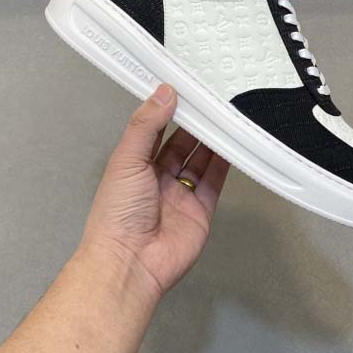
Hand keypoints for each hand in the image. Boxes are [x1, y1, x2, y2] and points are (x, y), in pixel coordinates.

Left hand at [80, 84, 229, 298]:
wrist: (131, 262)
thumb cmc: (119, 210)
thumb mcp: (127, 160)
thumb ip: (147, 125)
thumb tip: (165, 92)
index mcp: (135, 164)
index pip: (156, 131)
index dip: (170, 111)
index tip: (186, 90)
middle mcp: (158, 177)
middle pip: (182, 145)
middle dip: (196, 125)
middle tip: (213, 101)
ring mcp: (181, 194)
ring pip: (201, 161)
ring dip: (213, 141)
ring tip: (227, 117)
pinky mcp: (201, 209)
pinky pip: (214, 182)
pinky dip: (224, 164)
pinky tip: (233, 144)